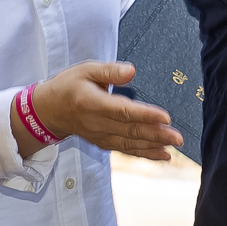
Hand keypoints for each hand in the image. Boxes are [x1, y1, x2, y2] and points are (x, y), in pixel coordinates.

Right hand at [26, 62, 181, 161]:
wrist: (49, 110)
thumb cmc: (69, 85)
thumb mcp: (85, 70)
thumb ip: (109, 70)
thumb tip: (132, 71)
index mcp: (92, 103)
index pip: (122, 111)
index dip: (144, 115)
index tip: (165, 118)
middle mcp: (96, 123)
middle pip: (129, 131)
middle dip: (156, 135)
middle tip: (178, 138)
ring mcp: (99, 136)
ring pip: (129, 144)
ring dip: (153, 147)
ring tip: (173, 147)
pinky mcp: (103, 142)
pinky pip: (125, 150)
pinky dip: (144, 154)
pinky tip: (162, 155)